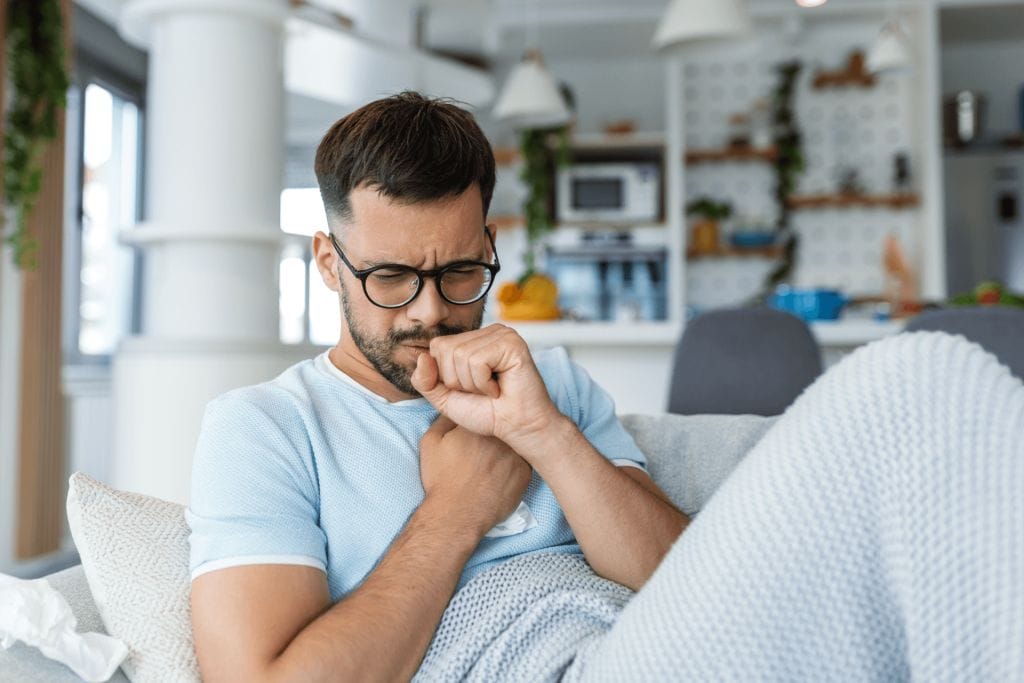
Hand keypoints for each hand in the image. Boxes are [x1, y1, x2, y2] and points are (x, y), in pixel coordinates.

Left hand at [410, 324, 563, 453]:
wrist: (517, 429)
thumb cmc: (488, 413)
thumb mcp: (445, 398)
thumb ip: (425, 380)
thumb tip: (421, 357)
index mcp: (474, 339)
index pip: (437, 346)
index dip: (446, 376)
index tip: (470, 389)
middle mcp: (489, 332)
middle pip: (446, 349)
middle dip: (458, 381)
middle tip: (483, 391)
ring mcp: (502, 334)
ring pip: (460, 355)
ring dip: (473, 384)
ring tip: (492, 390)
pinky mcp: (512, 343)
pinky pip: (477, 361)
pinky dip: (483, 383)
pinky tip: (499, 388)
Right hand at [419, 415, 532, 537]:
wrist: (456, 514)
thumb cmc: (441, 478)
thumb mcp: (431, 442)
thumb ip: (444, 419)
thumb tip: (457, 408)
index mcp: (479, 425)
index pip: (484, 411)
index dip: (478, 422)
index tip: (473, 434)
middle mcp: (501, 436)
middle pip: (501, 426)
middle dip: (493, 434)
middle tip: (481, 452)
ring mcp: (516, 454)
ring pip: (513, 443)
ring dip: (505, 449)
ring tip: (490, 464)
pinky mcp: (525, 473)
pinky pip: (522, 461)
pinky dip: (513, 466)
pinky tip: (499, 475)